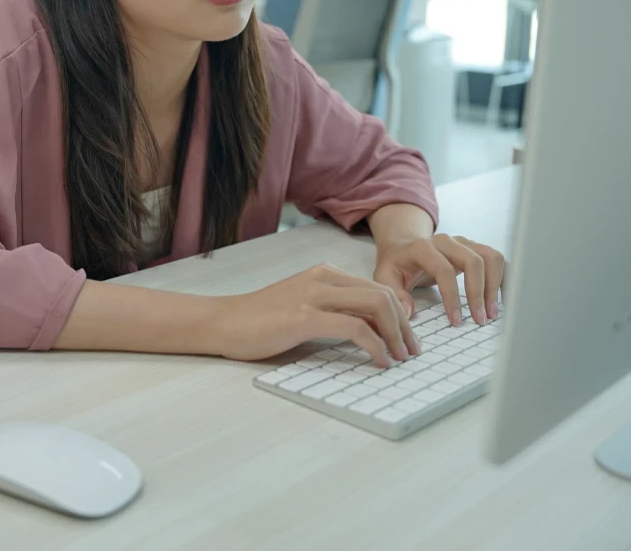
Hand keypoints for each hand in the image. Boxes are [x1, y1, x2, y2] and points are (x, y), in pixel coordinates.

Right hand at [214, 264, 420, 366]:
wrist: (224, 322)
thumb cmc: (260, 320)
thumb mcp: (304, 307)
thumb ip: (334, 311)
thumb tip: (370, 331)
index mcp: (324, 274)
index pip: (377, 288)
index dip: (400, 315)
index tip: (407, 339)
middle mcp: (323, 278)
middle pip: (384, 294)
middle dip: (406, 325)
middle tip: (411, 352)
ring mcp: (314, 295)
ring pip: (376, 305)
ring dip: (396, 335)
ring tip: (399, 358)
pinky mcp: (304, 317)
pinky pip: (355, 327)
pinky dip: (376, 346)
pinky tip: (379, 361)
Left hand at [373, 234, 505, 325]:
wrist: (403, 246)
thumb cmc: (396, 264)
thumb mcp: (384, 277)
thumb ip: (394, 293)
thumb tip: (409, 312)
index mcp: (422, 247)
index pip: (443, 269)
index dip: (452, 296)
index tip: (456, 321)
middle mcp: (445, 240)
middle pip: (472, 260)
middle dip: (479, 292)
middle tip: (480, 319)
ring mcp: (462, 242)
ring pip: (489, 256)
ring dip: (495, 285)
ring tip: (492, 312)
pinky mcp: (474, 247)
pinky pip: (496, 258)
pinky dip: (504, 277)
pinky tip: (503, 299)